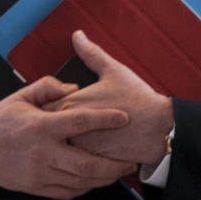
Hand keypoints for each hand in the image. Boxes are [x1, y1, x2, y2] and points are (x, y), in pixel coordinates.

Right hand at [0, 76, 135, 199]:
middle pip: (86, 164)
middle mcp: (42, 153)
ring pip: (80, 182)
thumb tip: (75, 87)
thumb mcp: (21, 96)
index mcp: (40, 127)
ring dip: (104, 179)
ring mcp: (39, 174)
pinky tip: (97, 180)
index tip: (125, 117)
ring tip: (121, 172)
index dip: (105, 119)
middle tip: (132, 160)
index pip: (79, 122)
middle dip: (114, 165)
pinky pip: (68, 192)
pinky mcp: (36, 188)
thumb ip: (49, 86)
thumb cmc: (1, 120)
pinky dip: (86, 187)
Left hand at [46, 30, 173, 164]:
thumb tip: (78, 36)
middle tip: (55, 125)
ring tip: (66, 141)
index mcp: (71, 103)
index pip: (41, 107)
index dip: (45, 106)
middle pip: (46, 130)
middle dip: (49, 128)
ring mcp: (79, 148)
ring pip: (57, 148)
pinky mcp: (90, 163)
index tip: (50, 105)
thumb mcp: (114, 71)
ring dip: (59, 144)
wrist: (159, 128)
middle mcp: (70, 128)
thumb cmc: (138, 99)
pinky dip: (72, 159)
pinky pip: (71, 163)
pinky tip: (81, 154)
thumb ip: (91, 53)